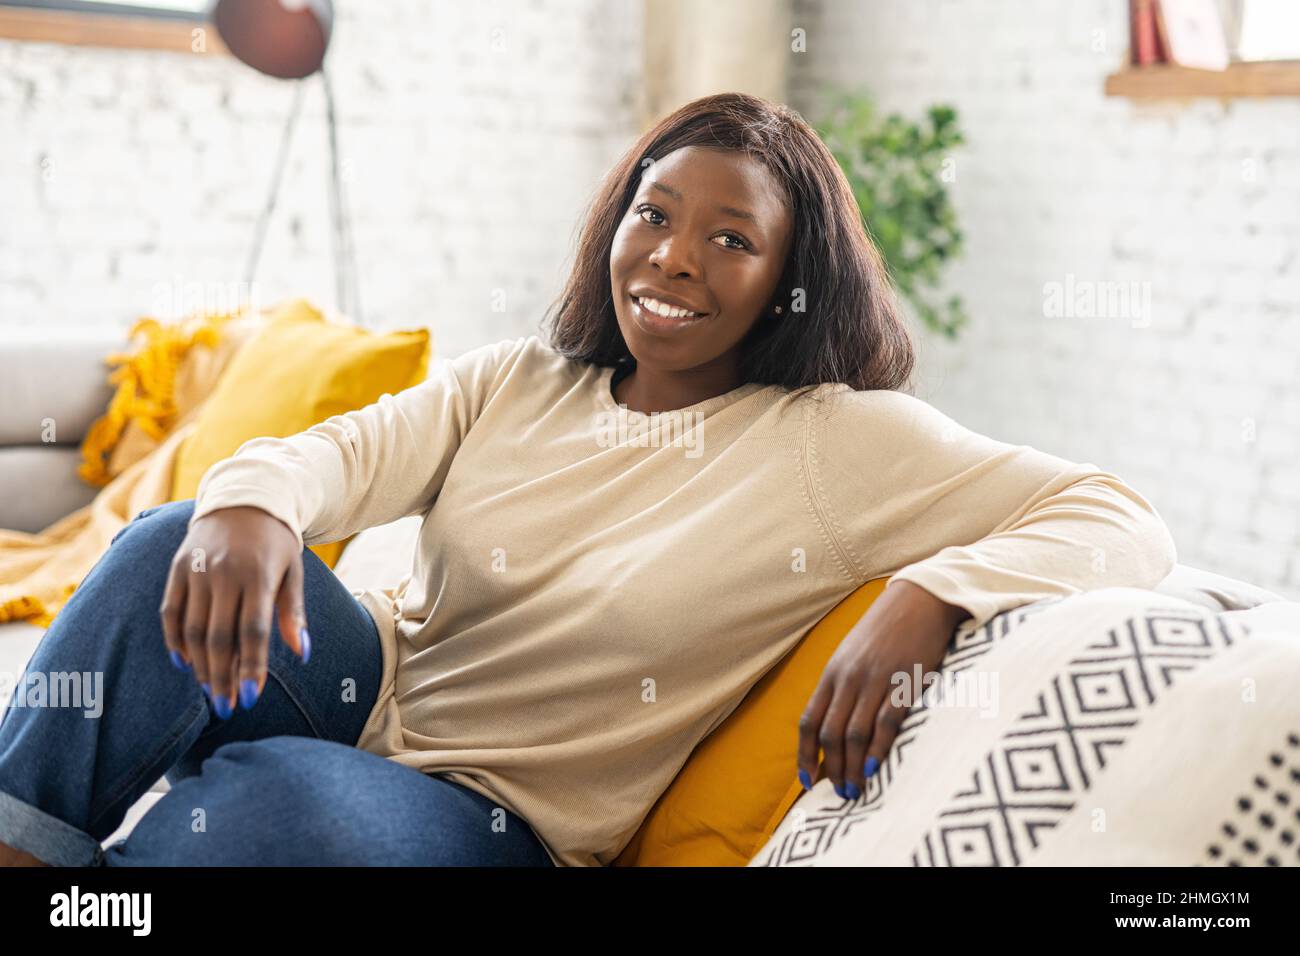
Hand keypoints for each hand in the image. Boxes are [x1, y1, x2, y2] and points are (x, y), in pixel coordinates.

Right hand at [159, 506, 310, 718]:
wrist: (244, 497)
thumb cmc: (275, 541)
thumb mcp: (294, 570)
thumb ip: (294, 612)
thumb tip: (303, 652)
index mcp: (260, 575)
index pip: (254, 631)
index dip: (251, 667)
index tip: (250, 699)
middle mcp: (225, 573)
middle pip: (220, 636)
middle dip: (223, 676)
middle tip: (226, 708)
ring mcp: (198, 570)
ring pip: (193, 629)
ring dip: (201, 665)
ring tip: (210, 691)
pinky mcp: (177, 567)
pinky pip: (171, 611)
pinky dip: (174, 640)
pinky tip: (184, 663)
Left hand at [797, 579, 968, 799]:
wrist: (919, 600)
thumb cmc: (885, 631)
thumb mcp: (852, 655)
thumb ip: (841, 686)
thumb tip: (832, 725)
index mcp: (832, 673)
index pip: (809, 720)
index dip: (805, 754)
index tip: (806, 779)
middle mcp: (849, 679)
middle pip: (830, 733)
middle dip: (831, 769)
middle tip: (838, 794)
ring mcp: (876, 681)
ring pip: (854, 733)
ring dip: (852, 767)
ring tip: (855, 790)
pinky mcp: (904, 683)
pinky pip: (886, 723)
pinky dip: (877, 749)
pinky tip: (874, 768)